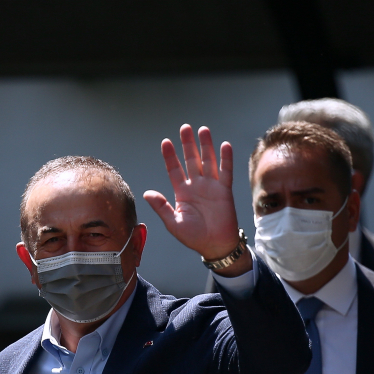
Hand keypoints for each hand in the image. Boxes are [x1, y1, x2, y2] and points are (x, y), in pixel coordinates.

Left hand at [144, 125, 244, 262]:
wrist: (215, 245)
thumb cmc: (194, 237)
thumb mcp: (173, 223)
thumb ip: (162, 207)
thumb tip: (147, 193)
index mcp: (182, 192)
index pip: (174, 169)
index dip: (170, 156)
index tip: (165, 142)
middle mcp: (196, 185)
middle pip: (191, 160)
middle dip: (188, 144)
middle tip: (185, 127)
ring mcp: (211, 186)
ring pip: (208, 161)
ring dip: (206, 146)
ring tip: (203, 130)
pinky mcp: (224, 190)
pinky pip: (225, 172)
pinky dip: (226, 159)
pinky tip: (224, 145)